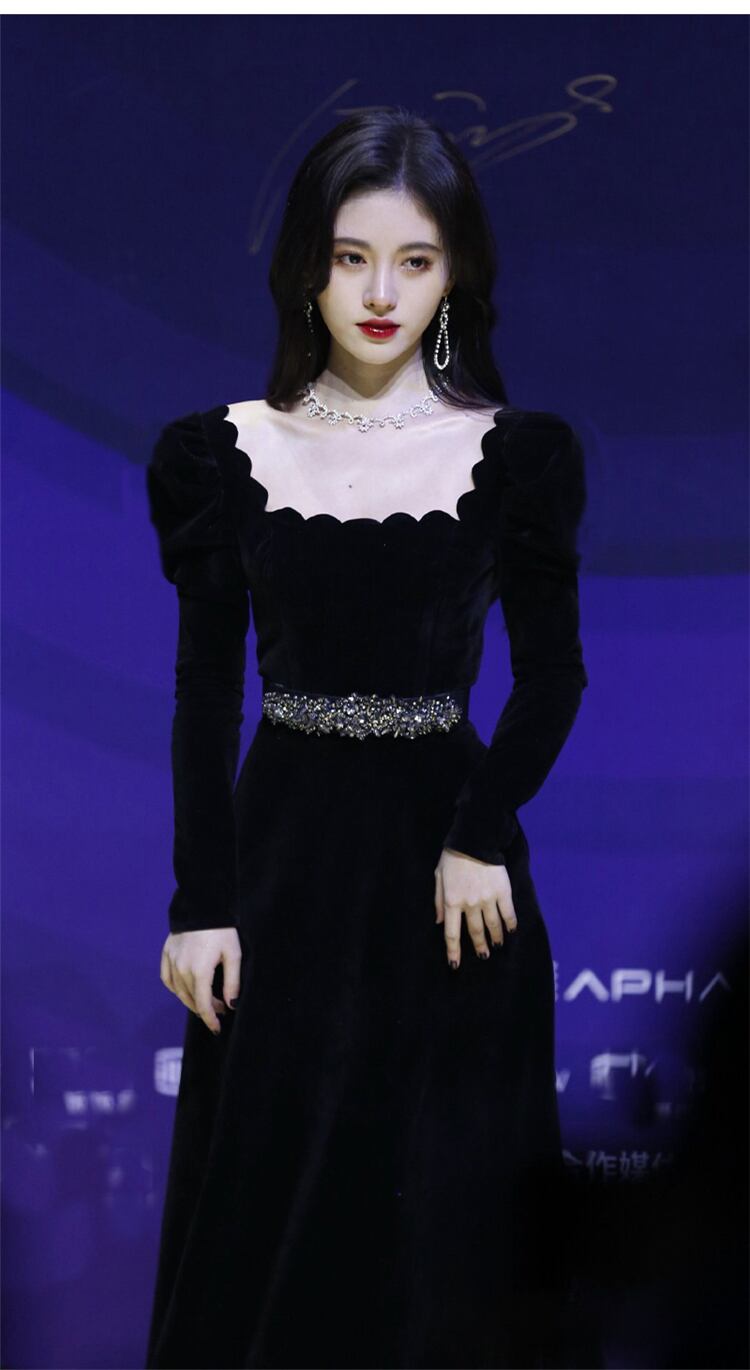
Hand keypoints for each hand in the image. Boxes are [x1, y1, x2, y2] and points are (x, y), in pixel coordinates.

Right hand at [160, 927, 241, 1034]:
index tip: (217, 1028)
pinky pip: (168, 979)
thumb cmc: (222, 930)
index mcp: (199, 972)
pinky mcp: (166, 954)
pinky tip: (186, 989)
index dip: (210, 1019)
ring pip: (179, 992)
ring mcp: (171, 962)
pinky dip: (176, 989)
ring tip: (206, 1000)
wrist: (203, 905)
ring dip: (192, 1001)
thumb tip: (231, 1005)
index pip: (204, 1005)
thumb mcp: (233, 955)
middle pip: (191, 1000)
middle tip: (220, 1010)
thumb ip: (232, 982)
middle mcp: (182, 970)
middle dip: (205, 1010)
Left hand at [434, 848, 516, 969]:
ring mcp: (487, 899)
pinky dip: (510, 924)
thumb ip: (438, 901)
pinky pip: (508, 913)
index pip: (452, 933)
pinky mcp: (502, 892)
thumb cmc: (453, 857)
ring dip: (495, 938)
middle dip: (478, 947)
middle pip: (474, 932)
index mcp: (451, 902)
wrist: (475, 839)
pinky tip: (511, 930)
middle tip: (482, 956)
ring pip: (492, 925)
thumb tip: (439, 922)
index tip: (455, 965)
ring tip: (497, 946)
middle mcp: (470, 904)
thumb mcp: (439, 877)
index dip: (453, 951)